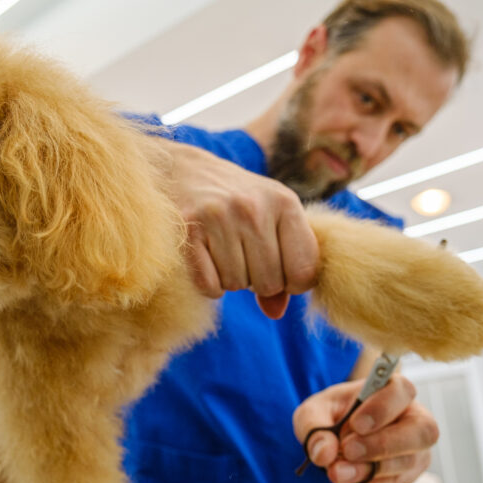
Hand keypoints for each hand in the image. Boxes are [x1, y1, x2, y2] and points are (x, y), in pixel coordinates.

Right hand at [164, 140, 318, 317]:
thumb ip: (283, 264)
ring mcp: (219, 217)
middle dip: (256, 281)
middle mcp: (254, 207)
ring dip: (228, 279)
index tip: (277, 269)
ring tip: (220, 251)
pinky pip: (209, 286)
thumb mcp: (268, 219)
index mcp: (284, 202)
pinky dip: (207, 284)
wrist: (179, 170)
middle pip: (269, 283)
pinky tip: (203, 260)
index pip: (304, 271)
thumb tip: (275, 312)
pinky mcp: (188, 230)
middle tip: (241, 256)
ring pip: (236, 285)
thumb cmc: (232, 200)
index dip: (291, 282)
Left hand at [292, 374, 438, 482]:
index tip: (357, 424)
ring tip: (337, 473)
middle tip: (348, 451)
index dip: (382, 408)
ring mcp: (415, 449)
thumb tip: (325, 453)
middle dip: (383, 444)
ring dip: (371, 471)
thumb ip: (314, 426)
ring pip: (408, 462)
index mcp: (393, 390)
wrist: (334, 437)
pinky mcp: (409, 474)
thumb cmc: (330, 414)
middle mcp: (413, 418)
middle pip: (421, 431)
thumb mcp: (313, 412)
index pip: (401, 391)